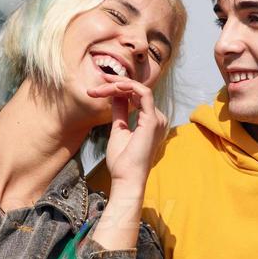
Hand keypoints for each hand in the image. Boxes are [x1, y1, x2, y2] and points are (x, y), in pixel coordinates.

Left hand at [86, 78, 166, 192]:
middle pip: (137, 91)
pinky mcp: (152, 120)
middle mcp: (158, 118)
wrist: (126, 179)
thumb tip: (115, 96)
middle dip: (116, 84)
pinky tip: (113, 87)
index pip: (137, 97)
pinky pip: (143, 93)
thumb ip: (120, 112)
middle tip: (99, 80)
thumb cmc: (122, 161)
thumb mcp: (118, 130)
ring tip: (101, 85)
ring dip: (118, 84)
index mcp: (151, 122)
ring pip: (139, 89)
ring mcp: (157, 119)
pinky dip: (128, 86)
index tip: (99, 89)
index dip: (118, 89)